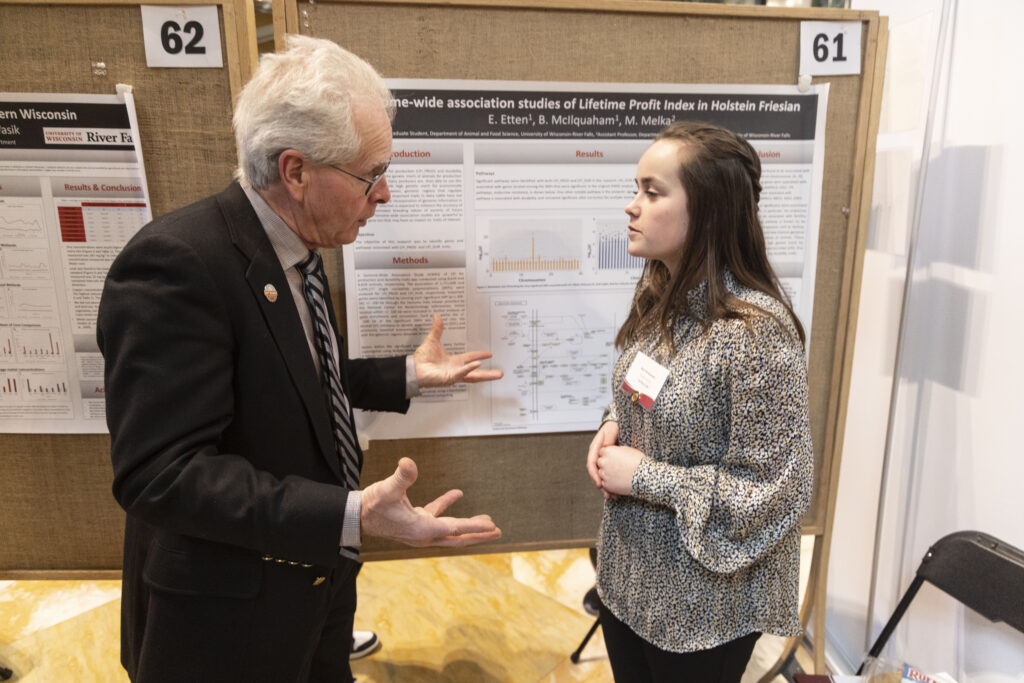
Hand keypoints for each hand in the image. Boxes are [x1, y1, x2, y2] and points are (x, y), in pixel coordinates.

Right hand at [360, 457, 501, 547]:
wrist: (356, 516)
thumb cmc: (372, 505)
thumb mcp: (387, 489)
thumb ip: (401, 477)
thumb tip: (408, 462)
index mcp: (422, 529)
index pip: (455, 528)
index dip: (475, 527)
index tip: (493, 527)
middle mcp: (424, 534)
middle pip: (458, 537)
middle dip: (478, 534)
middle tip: (498, 531)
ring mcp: (420, 530)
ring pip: (450, 530)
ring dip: (467, 525)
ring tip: (486, 520)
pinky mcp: (415, 522)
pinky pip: (436, 516)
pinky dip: (447, 506)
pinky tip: (457, 494)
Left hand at [414, 315, 503, 387]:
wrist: (413, 368)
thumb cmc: (421, 359)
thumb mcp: (432, 340)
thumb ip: (437, 329)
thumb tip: (436, 317)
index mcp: (453, 361)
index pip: (470, 358)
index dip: (479, 355)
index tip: (489, 354)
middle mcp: (455, 369)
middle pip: (476, 372)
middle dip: (488, 373)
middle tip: (500, 373)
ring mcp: (454, 375)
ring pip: (473, 376)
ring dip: (485, 374)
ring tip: (496, 374)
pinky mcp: (450, 378)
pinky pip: (462, 373)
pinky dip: (469, 368)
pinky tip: (477, 364)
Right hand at [587, 421, 618, 498]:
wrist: (618, 426)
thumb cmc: (614, 426)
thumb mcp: (611, 431)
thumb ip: (608, 439)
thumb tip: (606, 449)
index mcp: (595, 448)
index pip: (591, 464)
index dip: (595, 475)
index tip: (600, 483)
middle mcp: (597, 456)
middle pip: (596, 474)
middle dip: (601, 485)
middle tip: (607, 494)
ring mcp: (603, 461)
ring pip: (602, 476)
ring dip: (606, 487)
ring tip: (611, 496)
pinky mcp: (609, 464)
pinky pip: (608, 475)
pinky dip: (611, 483)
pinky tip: (616, 491)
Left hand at [596, 445, 643, 496]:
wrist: (645, 477)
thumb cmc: (638, 461)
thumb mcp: (627, 449)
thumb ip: (615, 450)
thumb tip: (611, 451)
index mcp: (608, 451)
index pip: (602, 452)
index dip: (609, 455)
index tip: (617, 458)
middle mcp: (603, 462)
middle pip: (600, 462)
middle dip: (607, 464)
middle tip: (618, 466)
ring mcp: (604, 474)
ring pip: (601, 473)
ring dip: (608, 473)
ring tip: (620, 474)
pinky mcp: (607, 485)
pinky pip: (605, 483)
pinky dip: (610, 483)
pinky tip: (620, 481)